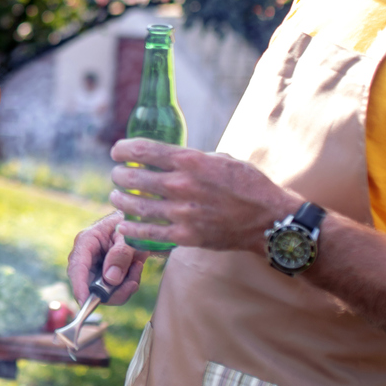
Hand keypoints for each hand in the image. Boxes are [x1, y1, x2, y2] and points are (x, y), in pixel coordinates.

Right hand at [67, 212, 149, 305]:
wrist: (135, 224)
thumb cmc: (128, 225)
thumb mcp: (127, 236)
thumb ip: (121, 254)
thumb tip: (110, 279)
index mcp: (86, 242)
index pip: (77, 268)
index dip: (79, 287)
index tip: (85, 303)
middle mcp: (86, 259)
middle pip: (89, 286)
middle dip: (112, 291)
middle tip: (133, 283)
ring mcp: (95, 270)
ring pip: (103, 292)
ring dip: (124, 287)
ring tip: (137, 267)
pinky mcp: (105, 278)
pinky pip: (114, 291)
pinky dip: (128, 285)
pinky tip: (135, 269)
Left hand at [107, 138, 295, 252]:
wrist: (269, 220)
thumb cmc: (247, 185)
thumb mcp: (220, 159)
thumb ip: (191, 158)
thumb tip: (166, 157)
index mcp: (190, 161)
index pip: (143, 150)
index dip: (123, 150)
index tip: (116, 151)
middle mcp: (182, 185)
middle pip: (132, 178)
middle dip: (119, 175)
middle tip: (117, 176)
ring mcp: (181, 212)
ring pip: (134, 205)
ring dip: (120, 199)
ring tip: (117, 196)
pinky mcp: (184, 235)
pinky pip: (147, 232)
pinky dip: (131, 228)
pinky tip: (123, 224)